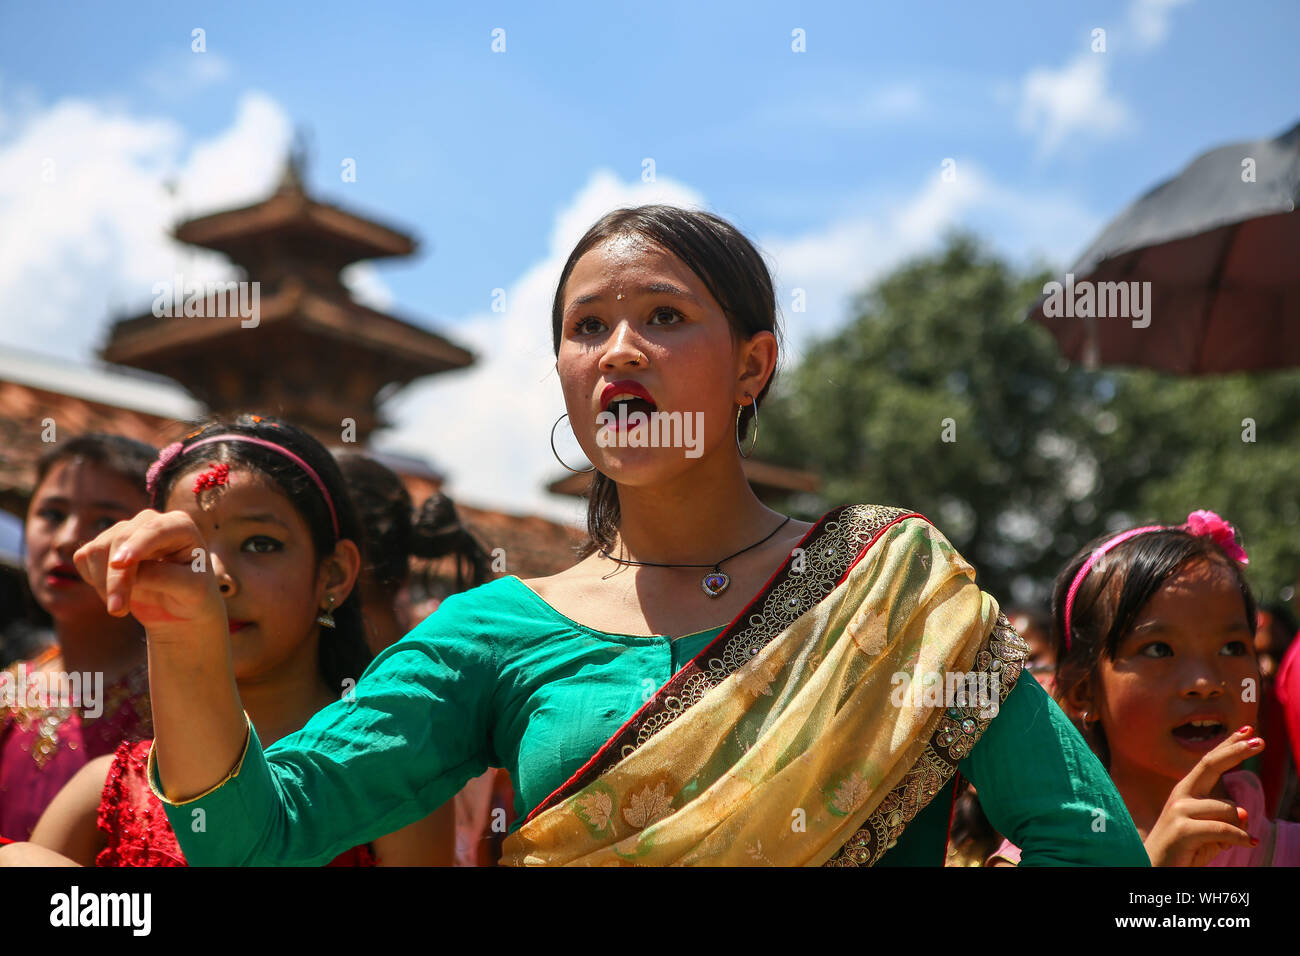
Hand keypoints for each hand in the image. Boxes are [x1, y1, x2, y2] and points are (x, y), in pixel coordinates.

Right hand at [73, 509, 225, 635]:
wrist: (179, 605)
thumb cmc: (193, 594)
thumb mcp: (192, 589)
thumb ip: (165, 577)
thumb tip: (131, 571)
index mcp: (179, 525)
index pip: (155, 529)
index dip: (137, 544)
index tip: (122, 562)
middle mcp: (149, 521)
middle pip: (121, 539)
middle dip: (117, 577)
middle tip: (118, 610)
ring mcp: (123, 531)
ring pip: (97, 549)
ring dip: (104, 583)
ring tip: (123, 605)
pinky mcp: (102, 545)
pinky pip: (84, 558)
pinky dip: (94, 580)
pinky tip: (115, 592)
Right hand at [1143, 727, 1262, 866]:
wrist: (1156, 870)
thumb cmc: (1185, 851)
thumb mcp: (1211, 833)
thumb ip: (1226, 820)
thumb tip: (1242, 813)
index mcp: (1186, 792)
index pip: (1209, 762)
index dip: (1228, 746)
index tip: (1247, 731)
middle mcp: (1181, 795)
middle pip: (1211, 764)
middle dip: (1236, 751)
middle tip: (1261, 741)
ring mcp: (1180, 810)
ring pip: (1229, 809)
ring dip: (1238, 828)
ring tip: (1232, 842)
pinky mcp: (1184, 829)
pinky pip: (1226, 829)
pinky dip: (1241, 839)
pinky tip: (1248, 843)